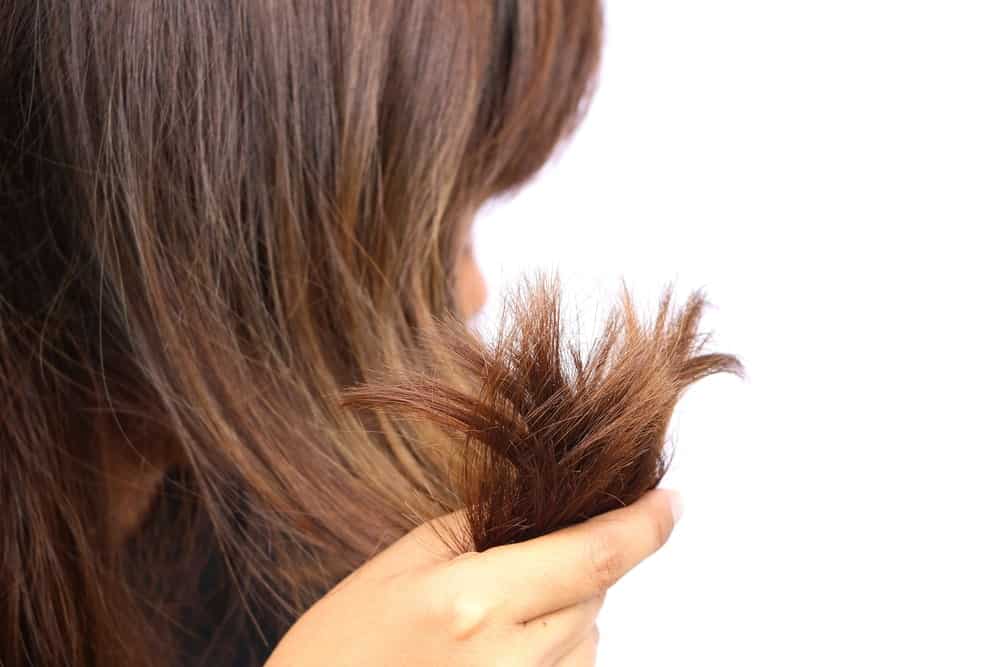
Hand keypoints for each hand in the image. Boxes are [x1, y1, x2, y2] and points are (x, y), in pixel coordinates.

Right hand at [265, 488, 682, 665]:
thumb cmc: (337, 649)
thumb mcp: (398, 567)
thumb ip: (479, 530)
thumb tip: (544, 509)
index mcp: (476, 604)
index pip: (593, 553)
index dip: (645, 524)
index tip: (672, 501)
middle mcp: (512, 660)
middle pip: (594, 594)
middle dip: (581, 563)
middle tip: (525, 555)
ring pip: (587, 637)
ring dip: (566, 610)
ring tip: (489, 616)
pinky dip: (552, 649)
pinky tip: (496, 649)